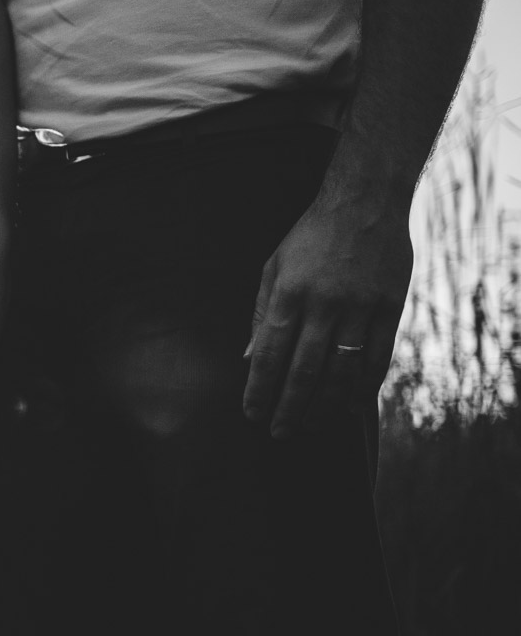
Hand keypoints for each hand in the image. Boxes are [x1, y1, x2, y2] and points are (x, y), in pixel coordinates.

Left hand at [243, 190, 412, 438]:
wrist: (365, 203)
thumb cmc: (311, 237)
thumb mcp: (274, 267)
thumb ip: (261, 314)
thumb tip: (247, 358)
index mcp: (289, 294)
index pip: (269, 353)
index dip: (259, 388)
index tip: (252, 413)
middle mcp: (324, 304)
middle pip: (304, 369)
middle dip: (289, 406)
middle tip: (278, 432)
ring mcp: (359, 307)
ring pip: (341, 370)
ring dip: (325, 405)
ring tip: (312, 425)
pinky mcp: (389, 308)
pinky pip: (377, 357)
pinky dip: (363, 386)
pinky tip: (350, 406)